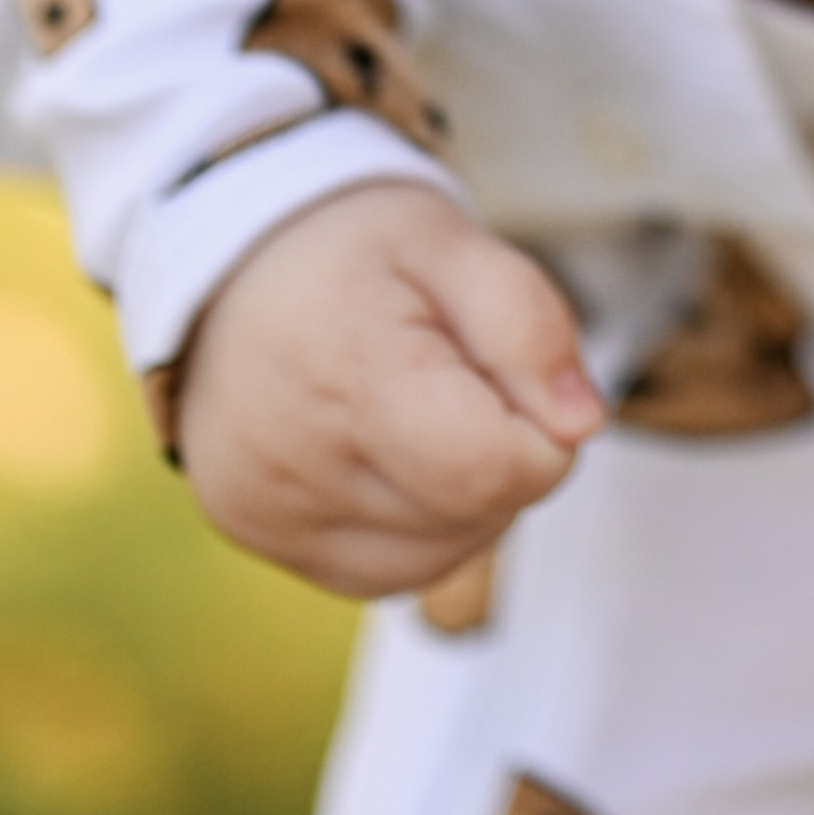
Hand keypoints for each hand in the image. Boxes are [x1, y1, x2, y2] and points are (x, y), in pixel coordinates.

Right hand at [175, 181, 603, 595]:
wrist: (231, 267)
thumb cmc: (354, 251)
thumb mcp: (453, 241)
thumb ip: (529, 323)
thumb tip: (582, 425)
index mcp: (349, 373)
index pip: (490, 470)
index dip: (544, 435)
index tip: (524, 377)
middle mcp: (296, 461)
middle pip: (471, 517)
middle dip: (509, 457)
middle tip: (468, 379)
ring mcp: (269, 511)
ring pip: (436, 559)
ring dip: (470, 502)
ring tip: (432, 413)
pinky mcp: (258, 536)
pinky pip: (381, 572)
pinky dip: (419, 530)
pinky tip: (400, 457)